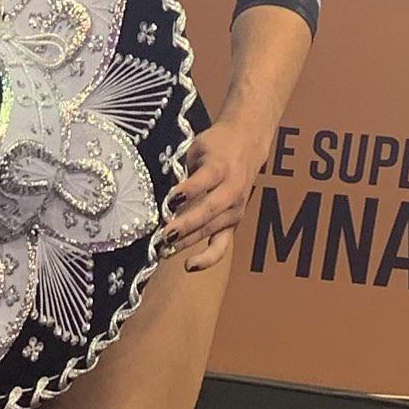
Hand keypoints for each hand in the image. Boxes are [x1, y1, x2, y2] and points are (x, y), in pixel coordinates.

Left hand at [161, 121, 266, 273]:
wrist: (248, 143)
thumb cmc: (216, 145)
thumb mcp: (197, 148)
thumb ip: (182, 169)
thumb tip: (160, 193)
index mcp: (220, 167)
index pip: (203, 181)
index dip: (186, 191)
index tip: (168, 200)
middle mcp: (231, 190)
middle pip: (208, 211)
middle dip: (184, 225)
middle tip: (163, 235)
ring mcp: (234, 209)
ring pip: (210, 230)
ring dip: (186, 241)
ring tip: (163, 249)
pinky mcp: (234, 223)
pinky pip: (221, 245)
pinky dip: (207, 258)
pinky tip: (189, 266)